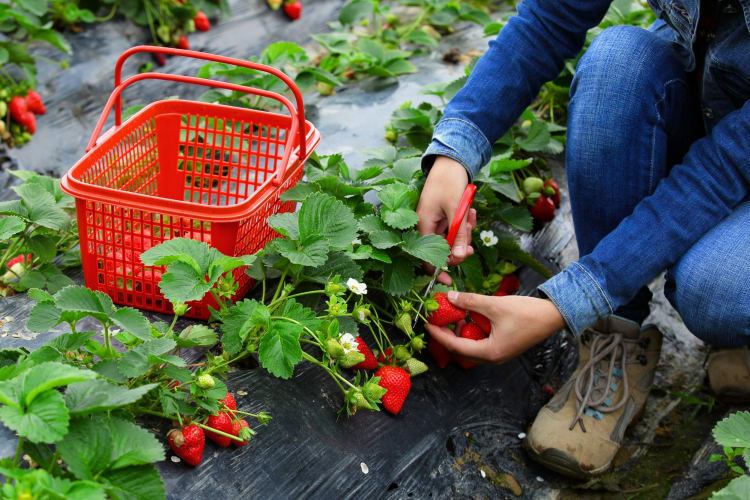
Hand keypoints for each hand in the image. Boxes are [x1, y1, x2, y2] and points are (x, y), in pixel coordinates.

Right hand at [416, 156, 476, 284]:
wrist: (452, 161)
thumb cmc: (449, 181)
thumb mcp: (457, 209)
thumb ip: (458, 234)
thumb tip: (459, 258)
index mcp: (423, 226)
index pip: (426, 258)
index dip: (438, 270)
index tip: (451, 280)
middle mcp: (426, 226)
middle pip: (443, 251)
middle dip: (460, 246)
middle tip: (471, 237)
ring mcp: (435, 222)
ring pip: (452, 241)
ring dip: (465, 232)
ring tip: (470, 215)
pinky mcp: (444, 218)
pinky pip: (455, 229)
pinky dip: (465, 224)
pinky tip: (470, 212)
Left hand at [425, 291, 565, 363]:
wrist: (554, 316)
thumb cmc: (527, 313)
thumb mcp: (494, 305)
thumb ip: (470, 302)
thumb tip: (449, 297)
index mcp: (489, 353)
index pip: (455, 346)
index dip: (439, 335)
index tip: (426, 325)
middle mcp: (492, 358)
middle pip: (461, 350)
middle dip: (447, 336)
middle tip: (436, 320)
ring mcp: (498, 354)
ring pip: (471, 347)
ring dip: (459, 334)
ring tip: (451, 316)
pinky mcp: (503, 347)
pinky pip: (480, 343)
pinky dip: (471, 332)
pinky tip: (468, 317)